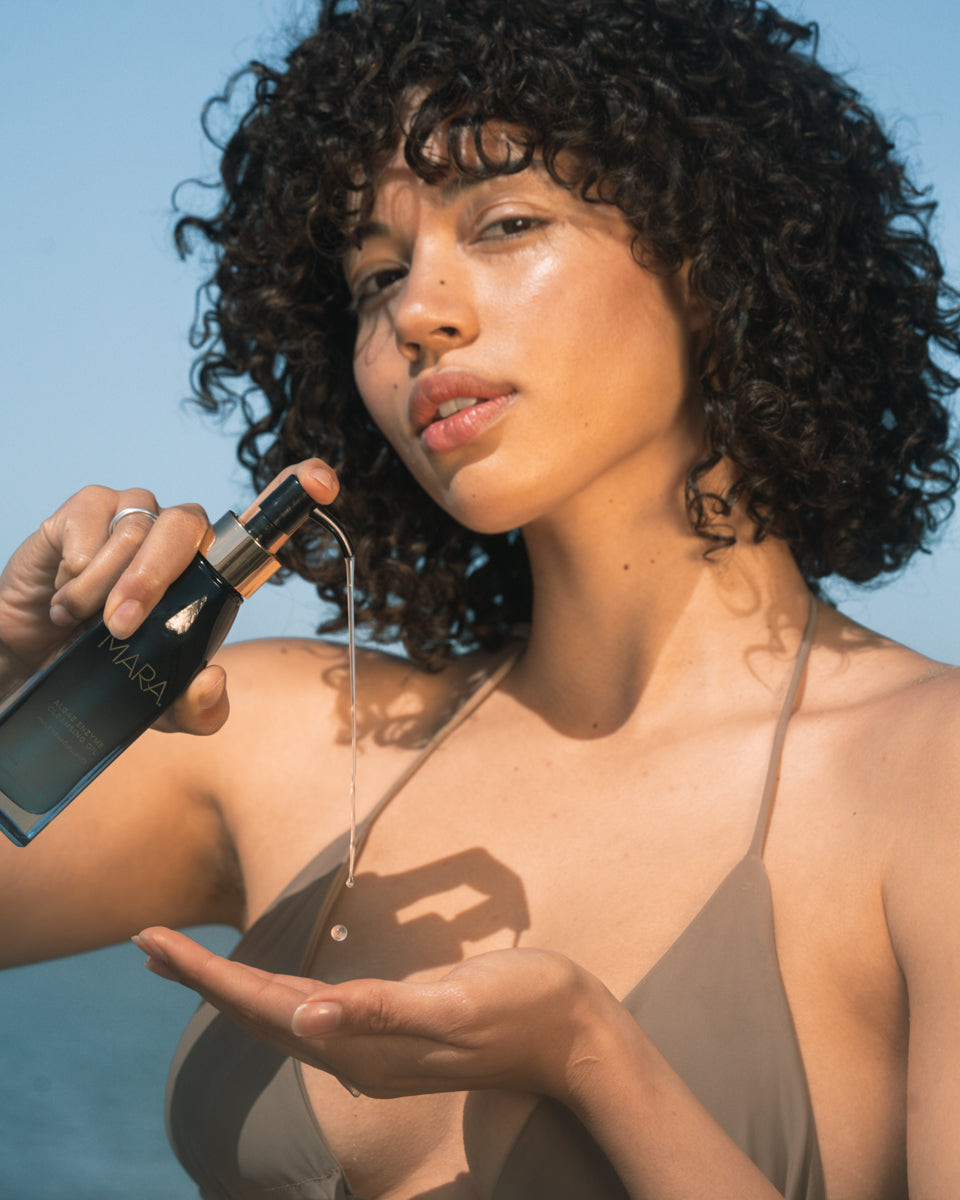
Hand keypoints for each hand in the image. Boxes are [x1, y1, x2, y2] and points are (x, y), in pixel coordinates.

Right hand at [0, 460, 338, 733]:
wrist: (38, 666)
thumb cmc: (113, 674)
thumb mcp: (163, 708)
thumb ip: (198, 707)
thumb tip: (214, 679)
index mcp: (209, 573)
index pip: (259, 523)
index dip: (293, 492)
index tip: (324, 480)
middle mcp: (177, 538)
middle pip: (188, 525)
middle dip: (153, 579)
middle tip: (122, 626)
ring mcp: (132, 518)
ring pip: (135, 528)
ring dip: (106, 582)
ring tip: (82, 619)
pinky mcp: (85, 512)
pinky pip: (92, 518)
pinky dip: (78, 563)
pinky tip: (66, 592)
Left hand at [133, 925, 611, 1101]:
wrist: (575, 1037)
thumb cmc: (524, 1009)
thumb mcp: (457, 1006)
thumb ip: (384, 1013)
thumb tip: (308, 1017)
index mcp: (363, 1044)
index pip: (263, 1006)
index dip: (206, 977)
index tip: (154, 945)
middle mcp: (356, 1052)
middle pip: (260, 1012)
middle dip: (201, 978)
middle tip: (149, 944)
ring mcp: (374, 1048)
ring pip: (282, 1015)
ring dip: (231, 987)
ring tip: (189, 962)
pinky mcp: (393, 1034)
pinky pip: (316, 1014)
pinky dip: (276, 994)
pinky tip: (271, 989)